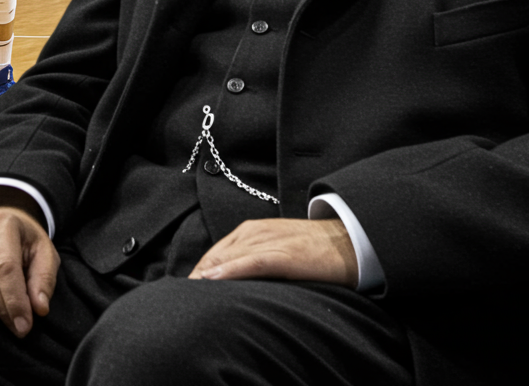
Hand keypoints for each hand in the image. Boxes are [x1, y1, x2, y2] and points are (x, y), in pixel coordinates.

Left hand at [187, 218, 357, 287]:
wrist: (347, 241)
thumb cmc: (311, 248)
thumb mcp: (276, 248)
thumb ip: (253, 258)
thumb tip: (228, 279)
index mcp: (252, 230)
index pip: (215, 253)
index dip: (198, 272)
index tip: (185, 292)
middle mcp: (256, 232)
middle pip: (216, 255)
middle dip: (197, 276)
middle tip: (180, 298)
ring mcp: (270, 241)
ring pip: (229, 257)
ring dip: (206, 275)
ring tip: (188, 294)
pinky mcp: (285, 254)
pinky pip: (252, 262)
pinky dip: (231, 270)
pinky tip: (214, 280)